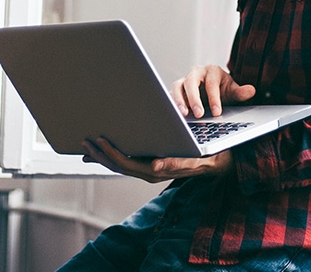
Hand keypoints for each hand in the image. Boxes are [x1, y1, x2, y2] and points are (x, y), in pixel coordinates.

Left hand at [81, 137, 233, 182]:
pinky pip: (130, 158)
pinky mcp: (154, 161)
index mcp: (160, 170)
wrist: (227, 161)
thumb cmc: (216, 158)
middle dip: (100, 154)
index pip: (127, 164)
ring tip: (87, 144)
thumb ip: (180, 164)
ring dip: (104, 154)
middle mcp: (153, 171)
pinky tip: (105, 146)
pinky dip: (114, 153)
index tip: (96, 140)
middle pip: (119, 165)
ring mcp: (152, 167)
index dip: (110, 154)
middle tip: (83, 140)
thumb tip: (156, 165)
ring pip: (122, 163)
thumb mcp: (201, 160)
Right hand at [170, 65, 256, 117]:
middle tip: (199, 114)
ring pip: (177, 87)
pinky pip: (171, 95)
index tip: (217, 112)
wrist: (213, 92)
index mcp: (212, 71)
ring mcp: (184, 81)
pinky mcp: (176, 90)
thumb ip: (241, 92)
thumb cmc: (223, 91)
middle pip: (191, 82)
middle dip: (194, 99)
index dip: (214, 98)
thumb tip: (251, 91)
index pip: (211, 83)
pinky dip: (172, 104)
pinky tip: (176, 115)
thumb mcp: (233, 91)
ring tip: (183, 114)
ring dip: (179, 100)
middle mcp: (196, 73)